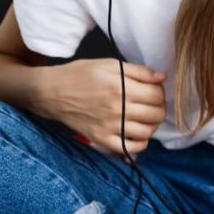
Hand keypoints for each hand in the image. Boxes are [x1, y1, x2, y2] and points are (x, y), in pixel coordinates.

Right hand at [40, 58, 166, 156]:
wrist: (51, 92)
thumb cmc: (80, 74)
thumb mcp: (109, 65)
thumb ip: (138, 71)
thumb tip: (162, 77)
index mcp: (121, 87)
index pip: (157, 95)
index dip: (161, 92)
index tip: (155, 90)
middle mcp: (117, 109)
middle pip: (155, 114)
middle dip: (160, 108)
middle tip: (154, 104)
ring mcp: (109, 126)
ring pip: (146, 132)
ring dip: (153, 125)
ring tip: (147, 118)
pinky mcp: (100, 138)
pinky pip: (129, 148)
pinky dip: (140, 144)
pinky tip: (138, 134)